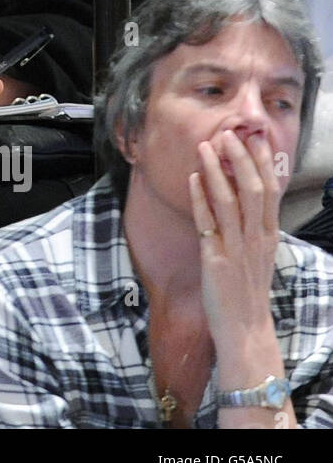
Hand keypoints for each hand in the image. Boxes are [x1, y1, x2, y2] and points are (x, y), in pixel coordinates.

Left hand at [189, 130, 284, 381]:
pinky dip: (199, 199)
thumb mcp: (259, 252)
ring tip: (205, 147)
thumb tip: (243, 194)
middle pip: (252, 190)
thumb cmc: (247, 288)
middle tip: (228, 134)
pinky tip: (192, 179)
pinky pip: (207, 223)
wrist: (244, 328)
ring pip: (229, 202)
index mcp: (269, 235)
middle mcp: (256, 238)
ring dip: (216, 171)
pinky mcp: (216, 260)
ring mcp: (237, 249)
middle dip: (240, 159)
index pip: (270, 191)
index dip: (262, 162)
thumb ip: (253, 225)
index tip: (254, 138)